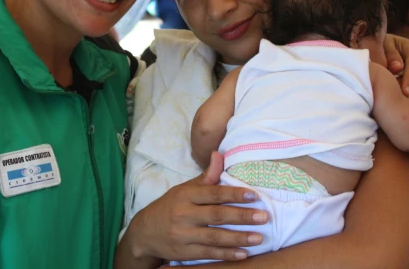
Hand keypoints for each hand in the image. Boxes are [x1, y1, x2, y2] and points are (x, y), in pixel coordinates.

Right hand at [127, 152, 267, 262]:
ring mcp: (184, 235)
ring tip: (258, 238)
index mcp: (186, 195)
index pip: (213, 194)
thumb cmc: (170, 207)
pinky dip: (226, 254)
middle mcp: (184, 215)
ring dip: (238, 238)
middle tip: (263, 217)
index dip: (234, 194)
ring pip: (215, 237)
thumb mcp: (184, 189)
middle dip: (241, 216)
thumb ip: (206, 177)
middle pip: (216, 215)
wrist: (144, 233)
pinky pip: (209, 254)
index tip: (253, 195)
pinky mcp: (184, 253)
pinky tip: (243, 254)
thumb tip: (219, 155)